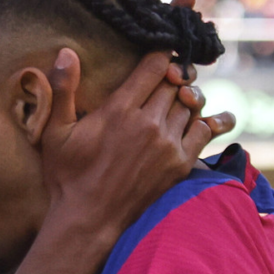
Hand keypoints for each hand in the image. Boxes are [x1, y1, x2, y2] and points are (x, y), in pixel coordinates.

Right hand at [37, 45, 232, 247]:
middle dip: (174, 77)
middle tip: (171, 78)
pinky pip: (204, 131)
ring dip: (188, 99)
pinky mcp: (180, 165)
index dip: (162, 56)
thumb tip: (67, 52)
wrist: (89, 222)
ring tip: (182, 98)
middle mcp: (148, 123)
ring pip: (190, 105)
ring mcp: (167, 144)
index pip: (155, 66)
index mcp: (119, 109)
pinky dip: (211, 121)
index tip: (162, 57)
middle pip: (175, 84)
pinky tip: (218, 117)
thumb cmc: (68, 176)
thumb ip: (63, 89)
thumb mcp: (55, 132)